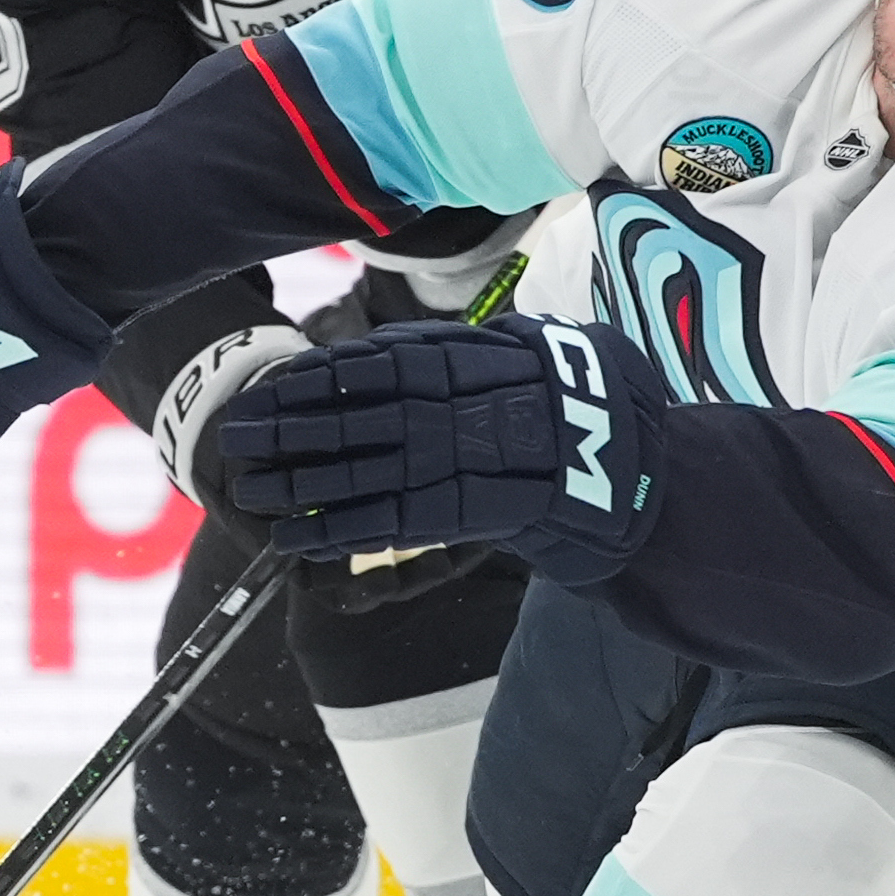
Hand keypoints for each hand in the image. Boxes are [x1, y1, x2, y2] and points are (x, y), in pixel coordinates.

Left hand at [214, 318, 664, 577]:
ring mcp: (487, 455)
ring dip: (307, 481)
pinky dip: (350, 532)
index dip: (324, 377)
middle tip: (237, 433)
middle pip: (370, 412)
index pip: (388, 364)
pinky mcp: (491, 510)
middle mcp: (480, 402)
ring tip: (250, 491)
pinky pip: (410, 522)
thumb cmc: (597, 414)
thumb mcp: (539, 355)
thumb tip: (389, 356)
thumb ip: (469, 356)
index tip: (271, 385)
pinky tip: (301, 540)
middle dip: (298, 425)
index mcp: (487, 358)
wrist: (658, 478)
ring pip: (379, 465)